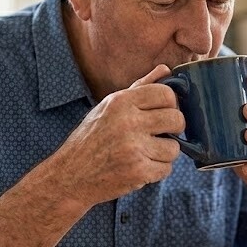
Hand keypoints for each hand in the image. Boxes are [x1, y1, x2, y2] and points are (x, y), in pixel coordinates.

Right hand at [49, 65, 182, 206]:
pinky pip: (167, 168)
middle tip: (162, 134)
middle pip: (176, 119)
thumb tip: (165, 69)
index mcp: (120, 102)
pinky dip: (157, 170)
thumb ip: (138, 88)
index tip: (164, 112)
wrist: (69, 176)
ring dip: (164, 153)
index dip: (171, 104)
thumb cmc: (89, 140)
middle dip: (174, 128)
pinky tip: (140, 167)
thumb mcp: (107, 107)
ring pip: (174, 147)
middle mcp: (128, 122)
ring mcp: (134, 148)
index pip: (166, 93)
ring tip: (146, 153)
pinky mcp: (138, 171)